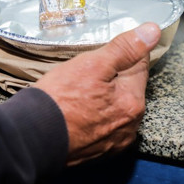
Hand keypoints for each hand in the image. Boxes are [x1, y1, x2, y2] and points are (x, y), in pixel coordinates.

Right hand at [34, 23, 160, 165]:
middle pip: (126, 88)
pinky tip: (75, 111)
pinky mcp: (97, 151)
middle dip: (111, 77)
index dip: (120, 54)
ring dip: (102, 98)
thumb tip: (152, 31)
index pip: (139, 65)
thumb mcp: (92, 65)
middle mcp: (129, 126)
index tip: (102, 54)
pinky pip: (101, 125)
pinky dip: (92, 117)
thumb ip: (124, 48)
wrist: (32, 135)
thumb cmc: (59, 100)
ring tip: (76, 93)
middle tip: (83, 74)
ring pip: (113, 107)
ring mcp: (113, 142)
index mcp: (133, 102)